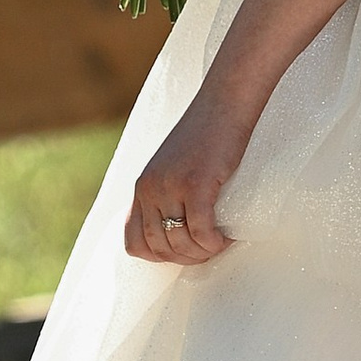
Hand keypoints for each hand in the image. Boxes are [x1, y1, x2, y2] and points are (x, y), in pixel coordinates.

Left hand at [124, 82, 249, 267]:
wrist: (225, 102)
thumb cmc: (208, 136)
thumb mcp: (174, 167)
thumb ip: (167, 195)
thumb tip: (177, 233)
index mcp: (141, 187)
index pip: (133, 243)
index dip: (159, 256)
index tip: (185, 250)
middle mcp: (149, 188)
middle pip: (159, 248)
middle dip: (187, 258)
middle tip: (211, 248)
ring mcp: (170, 186)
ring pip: (180, 245)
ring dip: (203, 252)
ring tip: (221, 242)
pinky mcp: (196, 183)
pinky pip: (201, 232)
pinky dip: (215, 242)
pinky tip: (228, 236)